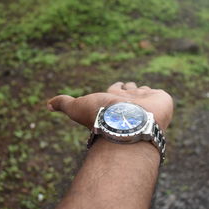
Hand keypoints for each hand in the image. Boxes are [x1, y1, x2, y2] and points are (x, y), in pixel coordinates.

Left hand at [47, 82, 173, 129]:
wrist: (128, 122)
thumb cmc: (102, 115)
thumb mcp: (77, 107)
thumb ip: (63, 103)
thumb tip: (47, 105)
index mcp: (111, 100)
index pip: (113, 91)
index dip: (114, 88)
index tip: (116, 86)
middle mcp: (128, 102)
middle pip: (128, 91)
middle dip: (127, 88)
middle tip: (127, 87)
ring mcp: (145, 101)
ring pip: (143, 92)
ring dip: (141, 90)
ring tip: (142, 90)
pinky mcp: (161, 101)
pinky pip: (159, 94)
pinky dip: (157, 93)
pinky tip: (158, 94)